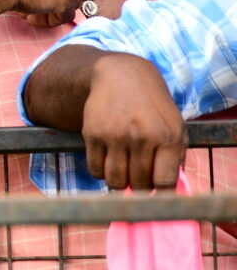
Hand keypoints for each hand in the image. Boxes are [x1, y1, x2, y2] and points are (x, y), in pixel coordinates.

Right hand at [82, 53, 186, 191]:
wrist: (122, 76)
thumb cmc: (153, 106)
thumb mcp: (175, 126)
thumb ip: (176, 157)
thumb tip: (167, 190)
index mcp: (168, 137)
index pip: (164, 182)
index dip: (161, 193)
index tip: (157, 192)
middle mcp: (142, 137)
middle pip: (139, 184)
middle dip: (139, 188)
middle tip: (139, 180)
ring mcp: (115, 136)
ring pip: (114, 180)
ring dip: (119, 183)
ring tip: (123, 174)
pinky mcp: (93, 133)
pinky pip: (95, 169)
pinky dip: (101, 173)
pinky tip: (108, 163)